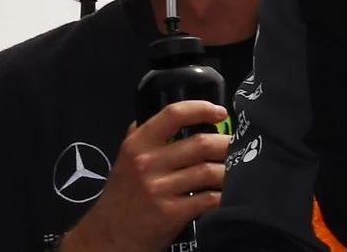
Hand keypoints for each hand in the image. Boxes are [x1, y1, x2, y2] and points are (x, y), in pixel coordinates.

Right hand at [60, 99, 229, 251]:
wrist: (108, 237)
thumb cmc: (120, 197)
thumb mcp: (123, 161)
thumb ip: (142, 136)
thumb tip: (169, 117)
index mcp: (137, 144)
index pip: (173, 114)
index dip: (201, 108)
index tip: (220, 112)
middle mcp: (147, 162)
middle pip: (200, 144)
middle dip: (226, 144)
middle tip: (237, 147)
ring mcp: (159, 188)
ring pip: (209, 172)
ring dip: (228, 171)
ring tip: (236, 171)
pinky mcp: (170, 213)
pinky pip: (208, 198)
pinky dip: (223, 195)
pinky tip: (227, 194)